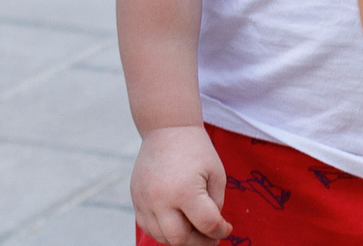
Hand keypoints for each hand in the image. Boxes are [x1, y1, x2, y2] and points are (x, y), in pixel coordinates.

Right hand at [129, 125, 230, 244]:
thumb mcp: (217, 176)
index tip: (226, 226)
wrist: (166, 129)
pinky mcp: (135, 197)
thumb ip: (214, 207)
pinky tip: (175, 221)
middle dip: (200, 242)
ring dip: (179, 238)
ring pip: (160, 236)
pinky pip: (146, 225)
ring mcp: (144, 198)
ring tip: (192, 227)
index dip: (222, 231)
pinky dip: (162, 230)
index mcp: (185, 191)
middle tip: (209, 235)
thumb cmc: (196, 151)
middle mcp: (160, 198)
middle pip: (179, 239)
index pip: (208, 226)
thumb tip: (209, 229)